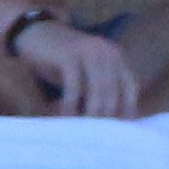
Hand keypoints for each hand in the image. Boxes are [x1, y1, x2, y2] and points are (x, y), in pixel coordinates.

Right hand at [14, 19, 138, 118]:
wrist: (38, 32)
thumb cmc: (64, 60)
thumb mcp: (87, 72)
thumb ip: (100, 88)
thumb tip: (111, 121)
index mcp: (115, 56)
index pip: (130, 87)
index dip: (126, 109)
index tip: (118, 130)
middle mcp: (106, 53)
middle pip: (113, 93)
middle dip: (104, 117)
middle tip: (94, 135)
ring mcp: (88, 52)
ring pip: (97, 91)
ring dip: (89, 114)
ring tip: (80, 129)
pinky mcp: (69, 55)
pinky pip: (74, 87)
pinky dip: (70, 105)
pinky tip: (64, 116)